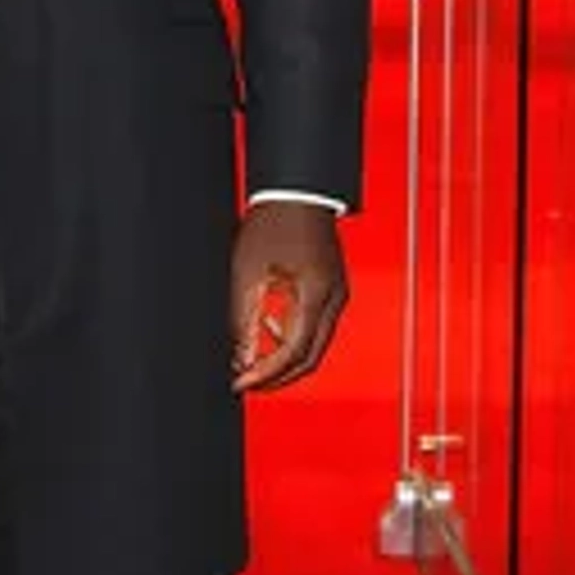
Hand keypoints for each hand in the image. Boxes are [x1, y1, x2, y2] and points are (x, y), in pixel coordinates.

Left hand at [230, 199, 347, 393]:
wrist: (296, 191)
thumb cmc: (275, 221)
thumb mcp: (248, 273)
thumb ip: (242, 317)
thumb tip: (237, 354)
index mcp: (315, 295)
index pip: (293, 353)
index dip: (265, 374)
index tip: (241, 383)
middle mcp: (334, 299)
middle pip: (310, 358)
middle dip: (278, 376)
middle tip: (248, 382)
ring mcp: (337, 294)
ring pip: (315, 345)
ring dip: (285, 358)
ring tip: (253, 358)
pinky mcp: (332, 288)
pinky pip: (317, 326)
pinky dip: (293, 337)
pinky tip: (269, 329)